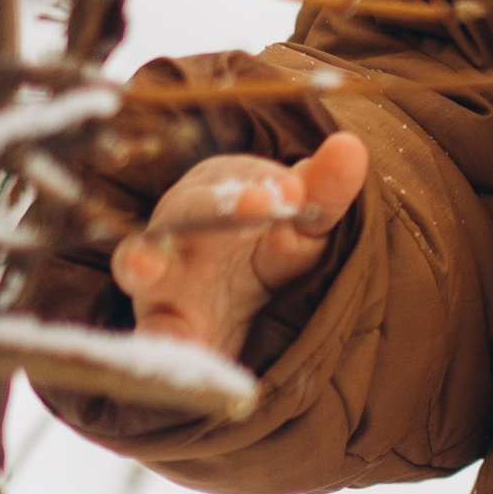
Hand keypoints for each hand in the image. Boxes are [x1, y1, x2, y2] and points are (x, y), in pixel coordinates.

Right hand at [110, 131, 367, 363]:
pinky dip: (163, 341)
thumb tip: (351, 147)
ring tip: (147, 268)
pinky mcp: (159, 328)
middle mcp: (181, 229)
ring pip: (141, 264)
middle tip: (257, 205)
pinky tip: (183, 346)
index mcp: (216, 194)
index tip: (293, 193)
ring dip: (144, 263)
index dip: (260, 186)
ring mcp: (161, 279)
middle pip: (187, 211)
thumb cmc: (261, 244)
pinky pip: (153, 333)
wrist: (223, 301)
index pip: (233, 182)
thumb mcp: (299, 223)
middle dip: (217, 209)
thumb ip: (323, 191)